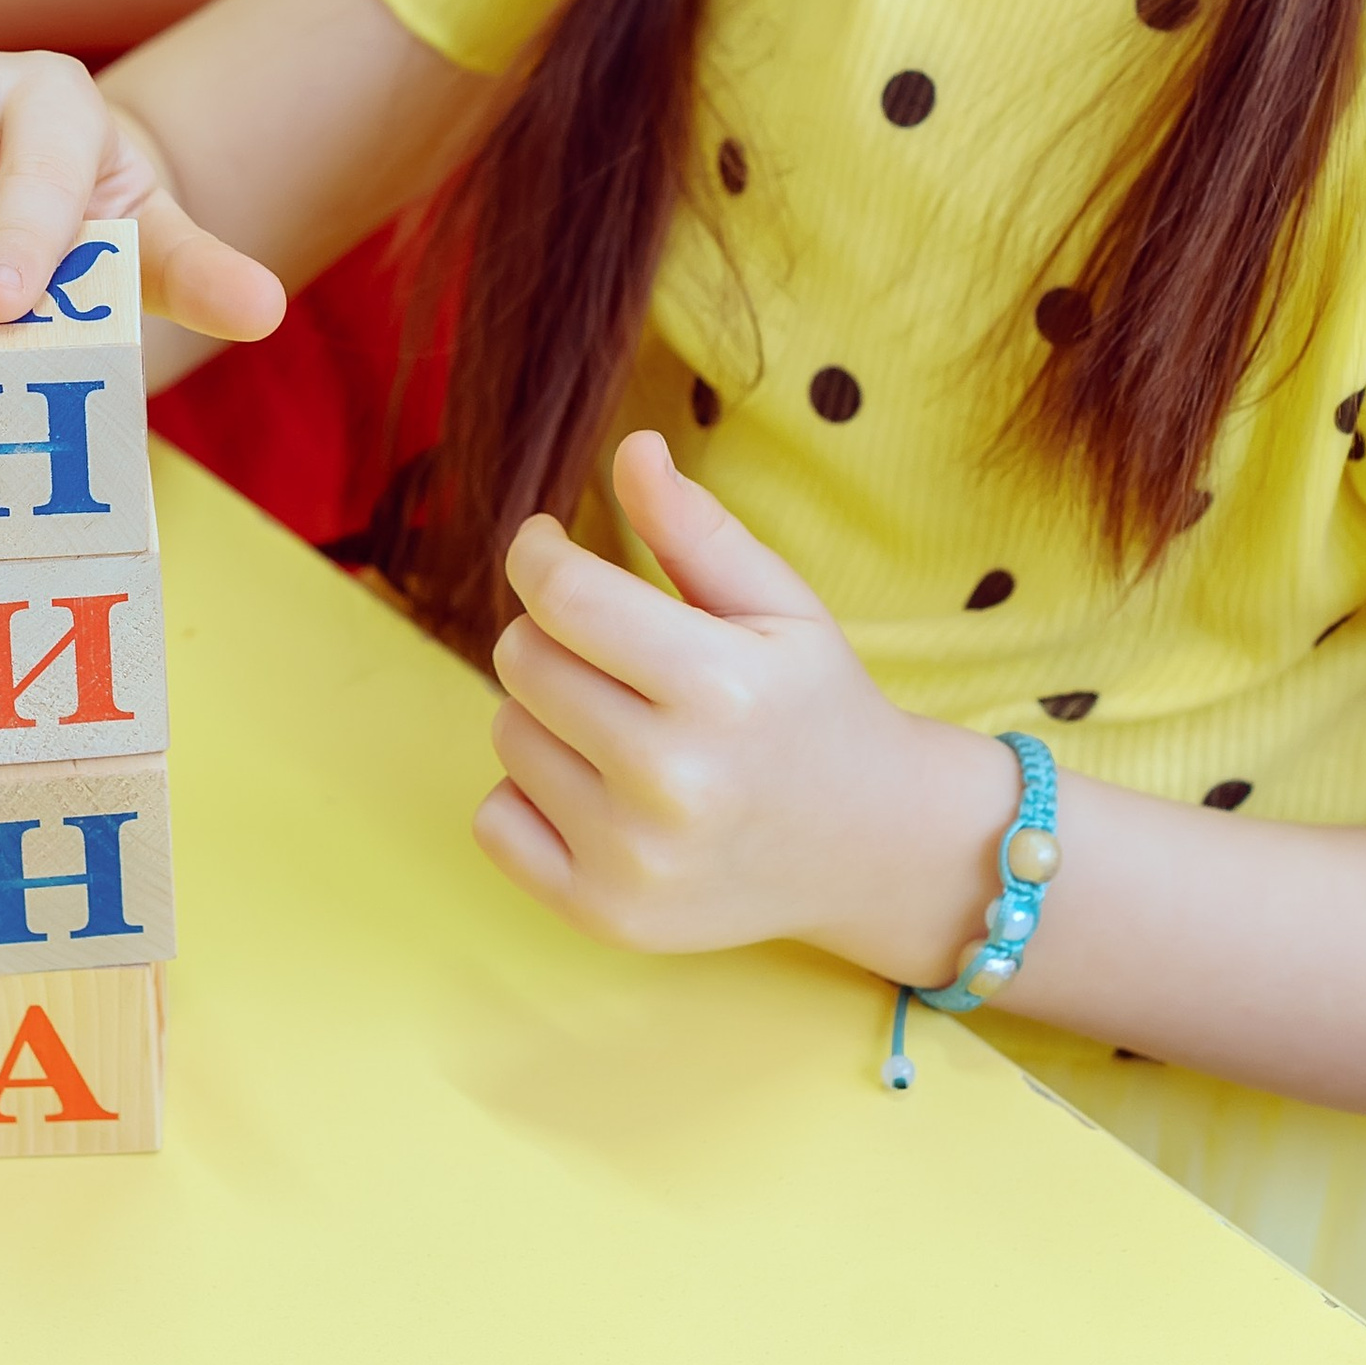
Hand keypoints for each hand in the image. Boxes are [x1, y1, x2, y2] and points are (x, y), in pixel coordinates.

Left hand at [478, 430, 1015, 980]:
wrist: (871, 846)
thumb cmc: (814, 707)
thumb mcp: (780, 605)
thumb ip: (696, 529)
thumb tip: (630, 450)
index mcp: (719, 686)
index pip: (563, 597)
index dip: (536, 553)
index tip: (543, 544)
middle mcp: (672, 779)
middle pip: (522, 660)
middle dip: (553, 636)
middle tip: (612, 650)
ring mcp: (634, 858)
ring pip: (505, 734)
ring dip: (545, 715)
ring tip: (620, 727)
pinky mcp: (605, 914)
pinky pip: (494, 822)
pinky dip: (528, 796)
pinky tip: (597, 791)